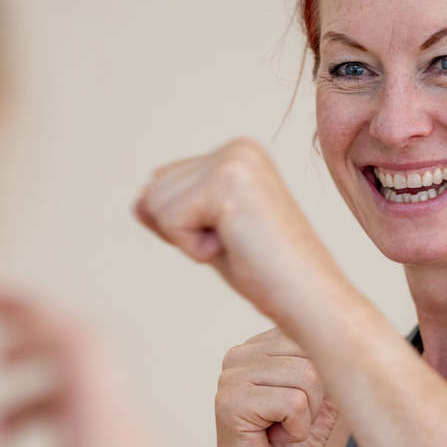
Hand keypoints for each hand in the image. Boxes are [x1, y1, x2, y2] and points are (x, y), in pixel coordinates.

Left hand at [135, 138, 347, 326]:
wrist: (310, 299)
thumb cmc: (267, 274)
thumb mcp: (210, 236)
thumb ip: (176, 213)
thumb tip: (137, 202)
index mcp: (238, 153)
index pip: (163, 183)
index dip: (185, 226)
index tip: (233, 239)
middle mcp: (238, 147)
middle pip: (153, 190)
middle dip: (184, 231)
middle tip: (236, 244)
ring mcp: (235, 160)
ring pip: (156, 204)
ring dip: (189, 240)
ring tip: (238, 245)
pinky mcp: (228, 182)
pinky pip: (170, 220)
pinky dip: (194, 247)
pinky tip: (235, 247)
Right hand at [214, 326, 338, 446]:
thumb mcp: (320, 400)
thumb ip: (329, 366)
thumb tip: (353, 341)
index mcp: (255, 348)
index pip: (311, 335)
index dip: (322, 380)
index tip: (298, 409)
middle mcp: (238, 355)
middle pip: (311, 355)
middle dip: (317, 398)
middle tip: (291, 424)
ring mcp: (230, 378)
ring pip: (307, 377)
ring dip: (307, 416)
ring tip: (282, 431)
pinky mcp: (230, 403)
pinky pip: (294, 402)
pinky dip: (297, 430)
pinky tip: (274, 440)